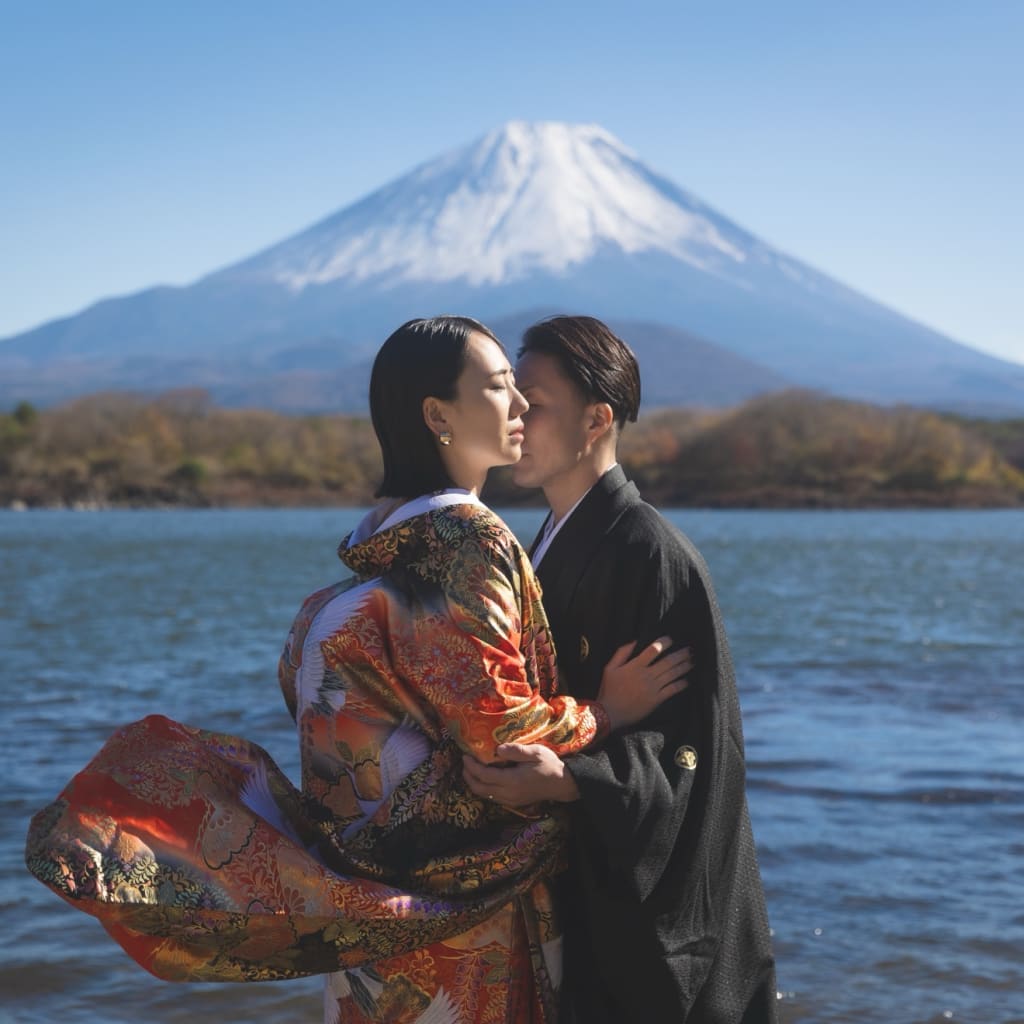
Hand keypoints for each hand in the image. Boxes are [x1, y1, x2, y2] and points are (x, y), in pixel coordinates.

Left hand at [462, 743, 578, 806]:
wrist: (562, 783)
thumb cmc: (549, 765)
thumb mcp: (535, 752)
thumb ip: (516, 751)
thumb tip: (497, 749)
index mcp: (512, 780)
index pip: (484, 776)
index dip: (472, 767)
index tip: (465, 756)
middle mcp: (508, 793)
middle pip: (480, 788)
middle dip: (468, 776)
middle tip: (465, 763)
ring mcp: (511, 800)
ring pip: (485, 795)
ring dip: (475, 783)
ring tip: (471, 770)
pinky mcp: (514, 802)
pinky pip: (492, 797)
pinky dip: (484, 788)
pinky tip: (484, 778)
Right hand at [598, 637, 690, 730]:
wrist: (610, 713)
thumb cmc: (608, 690)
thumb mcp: (610, 668)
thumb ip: (622, 653)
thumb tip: (635, 641)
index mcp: (635, 666)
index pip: (653, 650)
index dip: (664, 642)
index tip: (671, 639)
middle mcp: (646, 675)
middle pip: (667, 661)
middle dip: (680, 654)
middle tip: (689, 650)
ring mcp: (652, 688)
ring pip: (672, 674)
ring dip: (683, 667)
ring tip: (692, 662)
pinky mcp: (656, 700)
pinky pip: (672, 690)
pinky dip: (681, 684)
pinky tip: (687, 681)